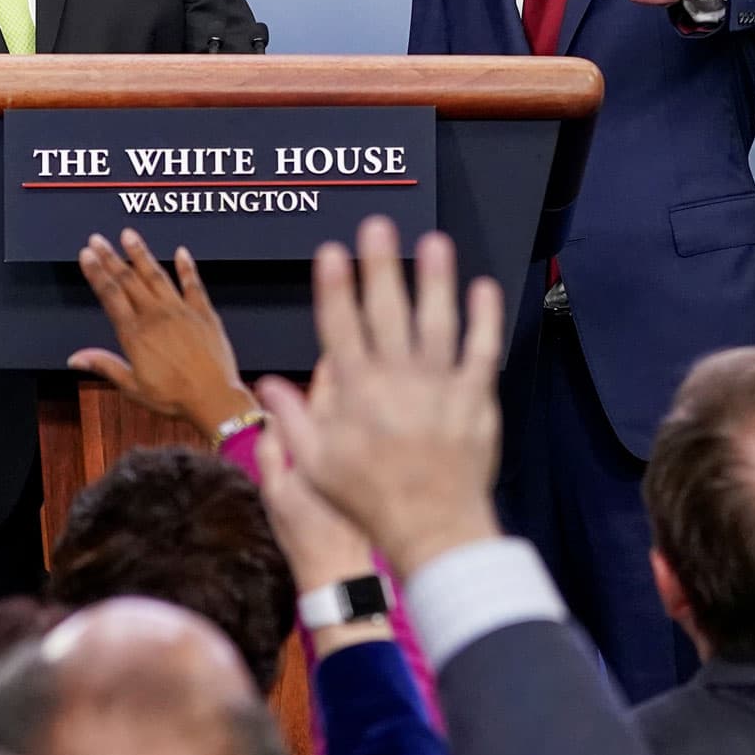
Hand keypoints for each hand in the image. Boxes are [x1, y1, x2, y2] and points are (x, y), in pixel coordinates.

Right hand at [68, 230, 255, 433]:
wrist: (214, 397)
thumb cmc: (173, 397)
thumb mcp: (133, 387)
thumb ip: (105, 366)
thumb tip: (75, 358)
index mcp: (135, 334)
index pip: (110, 295)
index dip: (97, 272)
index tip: (87, 254)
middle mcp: (156, 316)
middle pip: (128, 280)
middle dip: (111, 257)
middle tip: (97, 239)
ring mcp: (181, 311)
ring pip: (156, 275)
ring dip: (140, 254)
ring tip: (128, 235)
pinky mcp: (204, 313)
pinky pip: (193, 284)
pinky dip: (186, 267)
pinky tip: (181, 252)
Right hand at [256, 217, 505, 579]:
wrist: (433, 529)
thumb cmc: (371, 501)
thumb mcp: (317, 466)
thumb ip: (295, 419)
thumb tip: (271, 385)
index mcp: (355, 394)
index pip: (340, 327)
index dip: (335, 287)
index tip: (332, 252)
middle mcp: (395, 381)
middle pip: (386, 311)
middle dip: (380, 266)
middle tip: (379, 226)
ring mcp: (438, 386)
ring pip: (436, 321)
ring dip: (435, 279)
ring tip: (434, 242)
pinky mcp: (475, 398)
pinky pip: (481, 350)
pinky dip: (484, 318)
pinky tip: (483, 288)